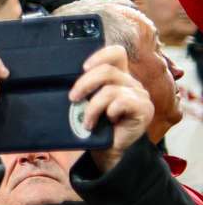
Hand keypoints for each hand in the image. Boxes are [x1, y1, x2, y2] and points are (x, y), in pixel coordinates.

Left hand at [70, 45, 153, 169]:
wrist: (110, 150)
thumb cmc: (97, 125)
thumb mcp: (88, 102)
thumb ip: (86, 88)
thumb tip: (60, 78)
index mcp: (119, 77)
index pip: (116, 53)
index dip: (100, 55)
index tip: (82, 67)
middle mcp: (131, 83)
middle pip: (107, 70)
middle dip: (85, 84)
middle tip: (73, 98)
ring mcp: (140, 95)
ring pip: (110, 89)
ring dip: (93, 106)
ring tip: (87, 120)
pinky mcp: (144, 108)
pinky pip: (121, 102)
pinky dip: (107, 113)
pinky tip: (105, 122)